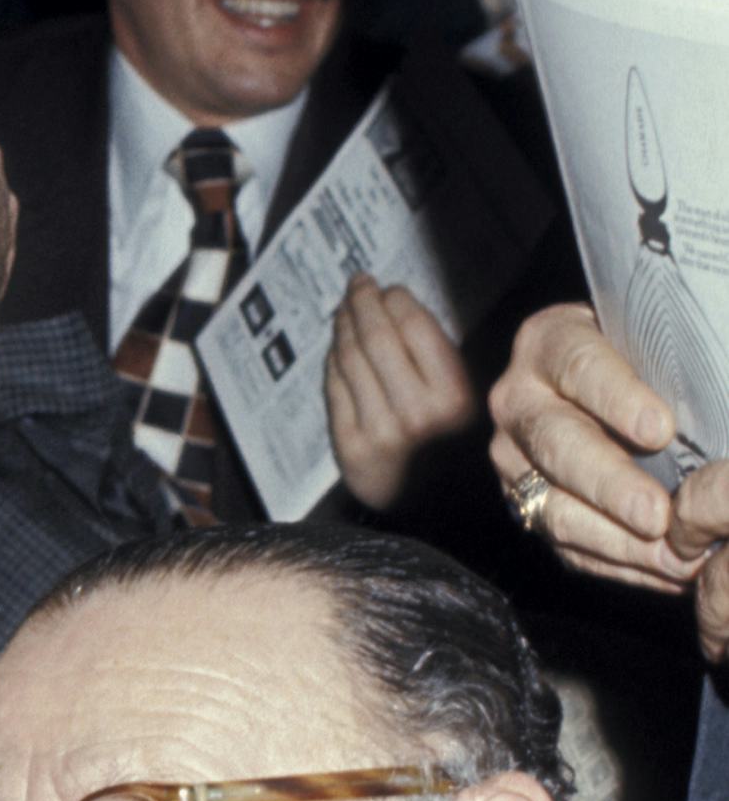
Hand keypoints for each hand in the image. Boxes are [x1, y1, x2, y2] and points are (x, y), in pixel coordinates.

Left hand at [324, 277, 479, 508]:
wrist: (437, 516)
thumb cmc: (455, 448)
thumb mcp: (467, 401)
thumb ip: (438, 358)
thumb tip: (394, 304)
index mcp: (454, 396)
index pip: (414, 327)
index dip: (395, 299)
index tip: (388, 287)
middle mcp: (416, 413)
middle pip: (377, 337)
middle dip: (363, 302)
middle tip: (357, 284)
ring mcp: (379, 431)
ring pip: (350, 360)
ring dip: (343, 327)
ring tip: (344, 310)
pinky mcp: (350, 449)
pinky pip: (335, 390)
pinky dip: (333, 362)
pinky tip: (336, 348)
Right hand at [486, 302, 702, 599]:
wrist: (601, 383)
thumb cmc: (645, 353)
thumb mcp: (651, 337)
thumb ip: (676, 360)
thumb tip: (716, 403)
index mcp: (548, 343)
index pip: (579, 366)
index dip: (617, 399)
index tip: (661, 430)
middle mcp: (519, 401)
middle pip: (558, 445)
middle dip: (611, 485)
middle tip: (658, 516)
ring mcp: (514, 461)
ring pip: (553, 507)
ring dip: (615, 540)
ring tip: (671, 559)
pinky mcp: (525, 508)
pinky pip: (566, 547)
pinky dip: (618, 566)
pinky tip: (663, 573)